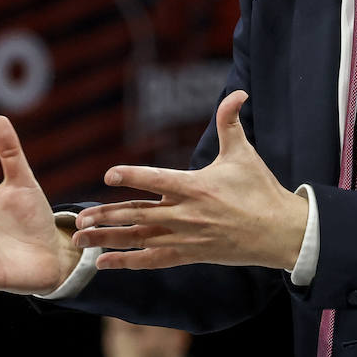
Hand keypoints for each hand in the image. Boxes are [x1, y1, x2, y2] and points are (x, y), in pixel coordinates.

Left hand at [72, 91, 307, 271]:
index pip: (157, 181)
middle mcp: (186, 214)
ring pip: (139, 239)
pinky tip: (104, 264)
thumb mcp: (244, 153)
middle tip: (78, 219)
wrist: (278, 232)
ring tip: (80, 240)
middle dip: (105, 216)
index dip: (132, 176)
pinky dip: (127, 262)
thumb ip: (230, 122)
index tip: (109, 175)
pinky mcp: (189, 255)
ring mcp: (185, 237)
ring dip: (108, 240)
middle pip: (137, 215)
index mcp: (195, 187)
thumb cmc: (260, 190)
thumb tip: (238, 92)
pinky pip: (152, 260)